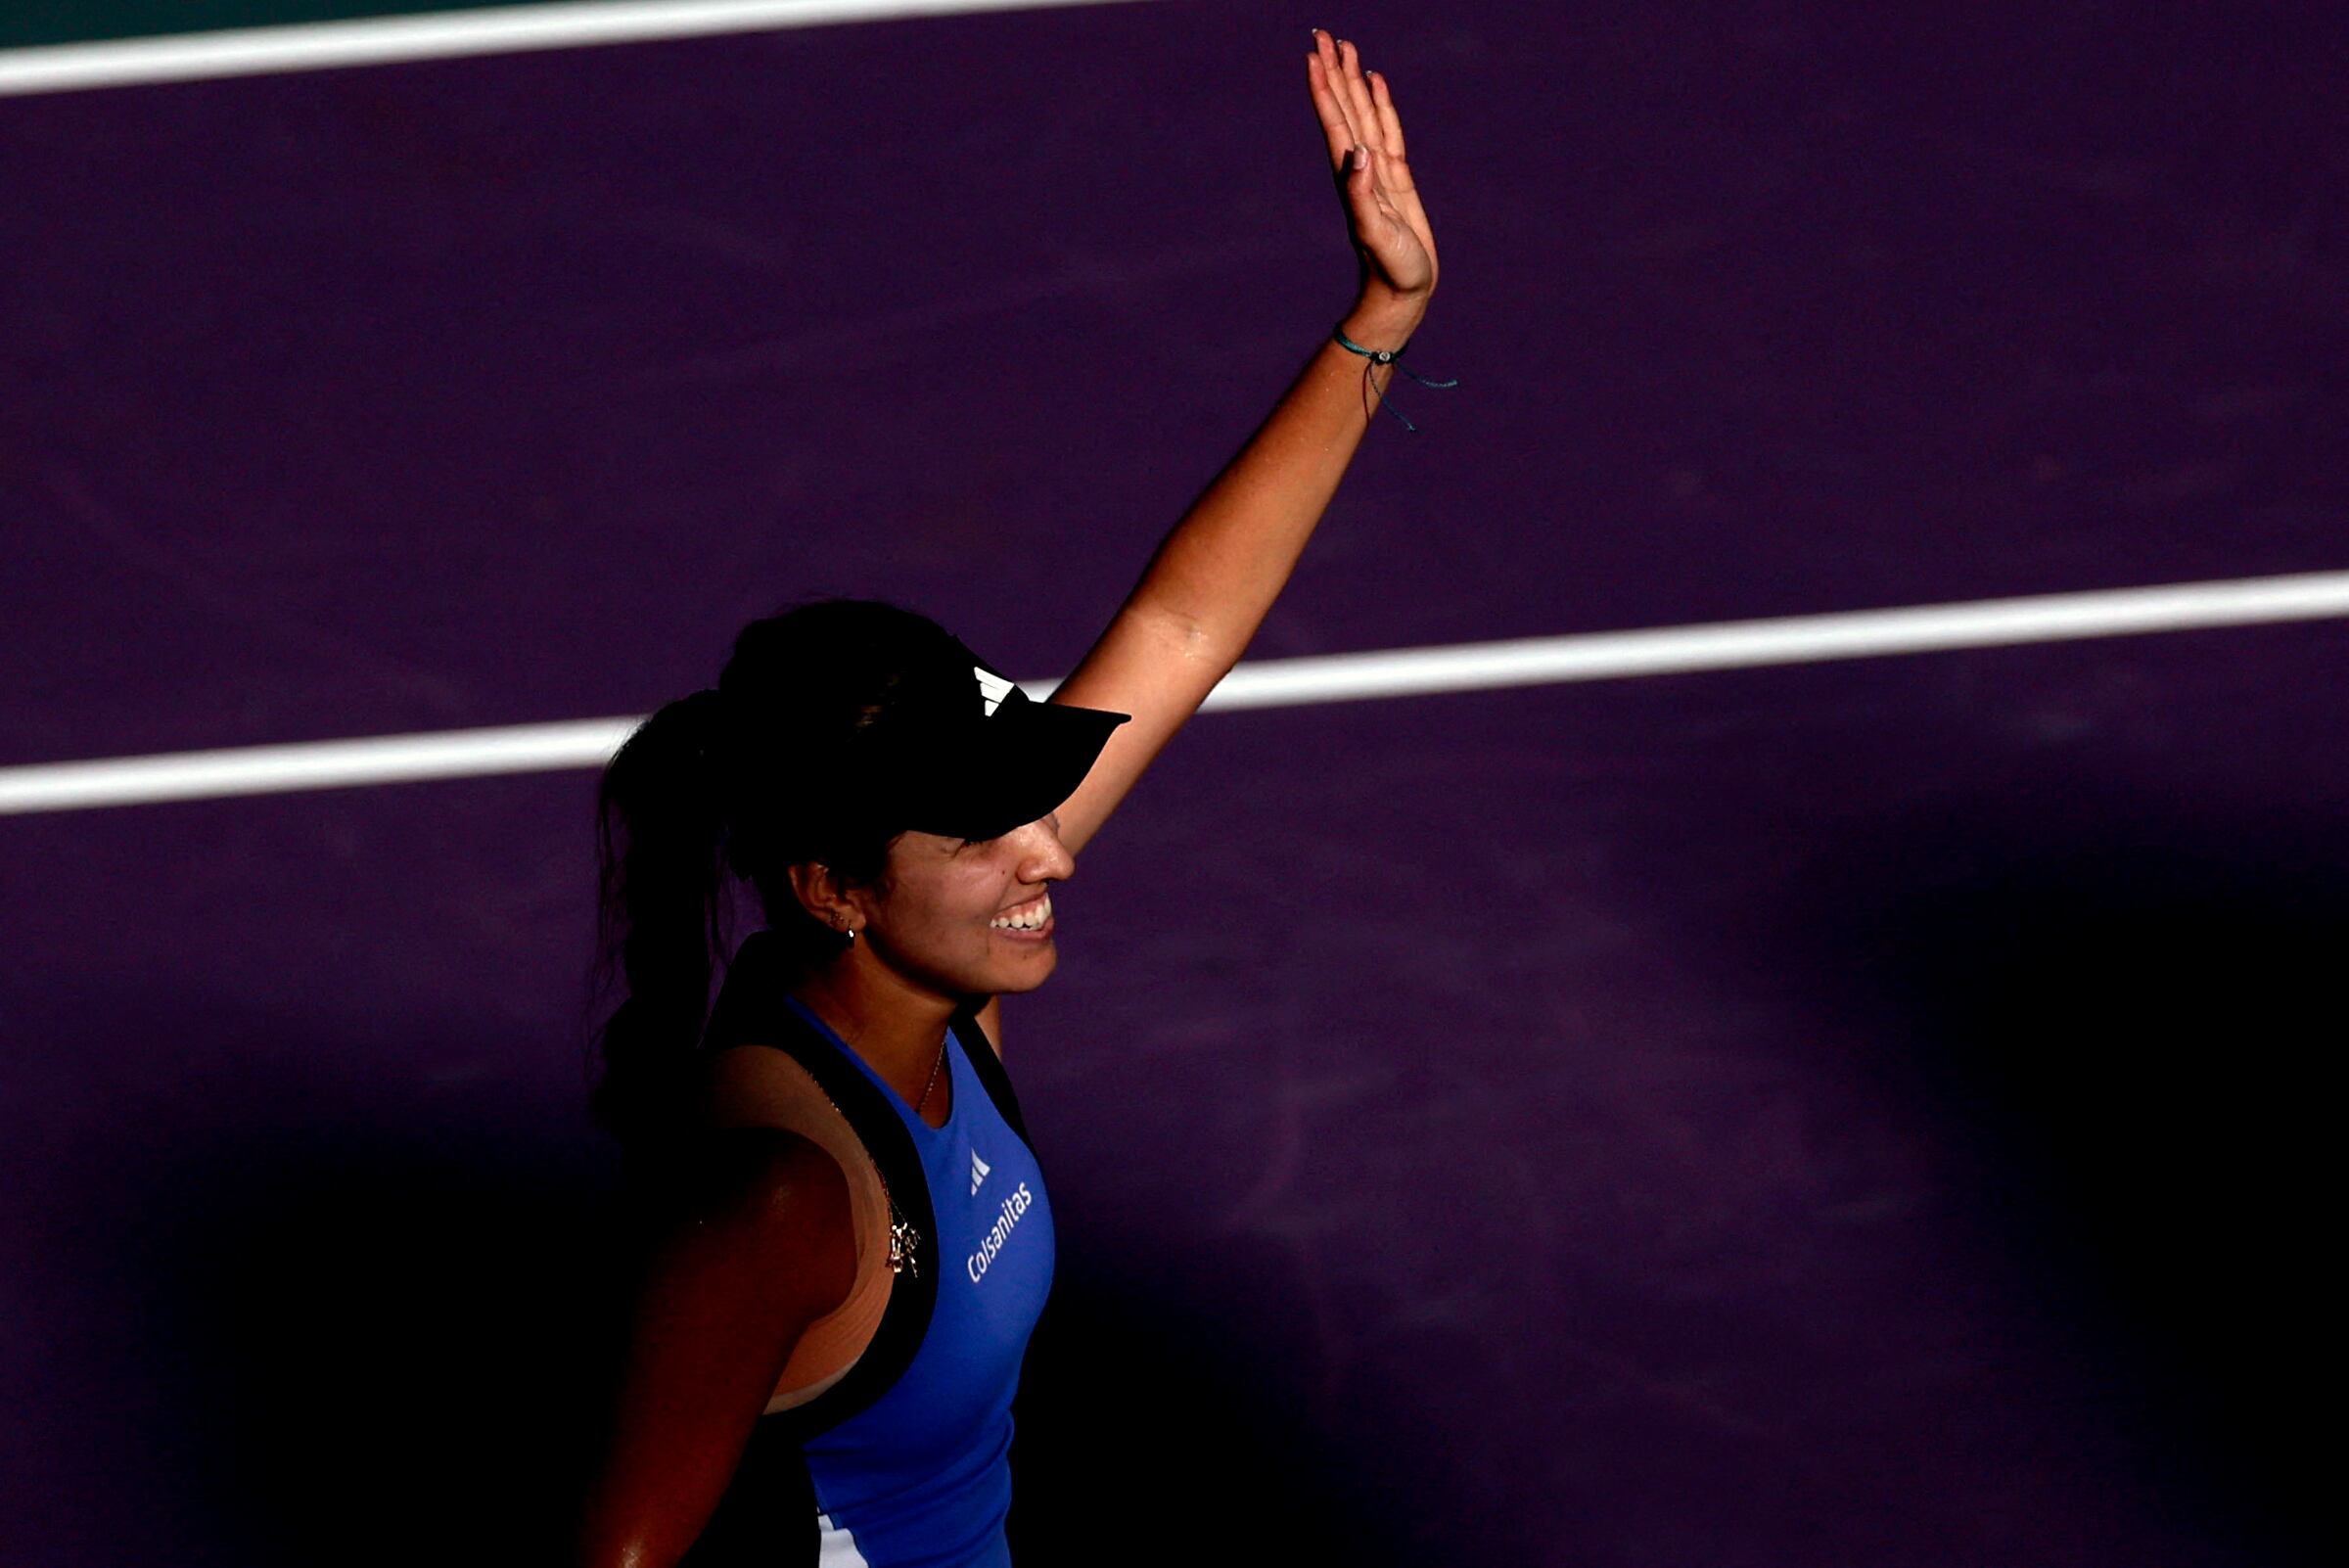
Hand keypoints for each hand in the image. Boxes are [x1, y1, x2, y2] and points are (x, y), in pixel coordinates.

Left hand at [1308, 31, 1437, 331]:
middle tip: (1323, 34)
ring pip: (1364, 113)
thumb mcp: (1376, 234)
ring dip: (1353, 81)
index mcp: (1351, 176)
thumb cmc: (1390, 269)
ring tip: (1347, 47)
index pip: (1335, 122)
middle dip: (1334, 71)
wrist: (1402, 293)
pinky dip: (1381, 104)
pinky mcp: (1396, 178)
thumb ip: (1363, 194)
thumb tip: (1358, 152)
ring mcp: (1377, 171)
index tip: (1314, 56)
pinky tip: (1376, 84)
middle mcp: (1359, 168)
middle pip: (1344, 108)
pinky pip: (1388, 130)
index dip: (1324, 88)